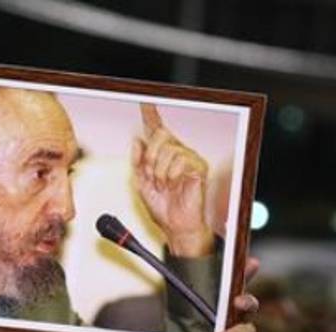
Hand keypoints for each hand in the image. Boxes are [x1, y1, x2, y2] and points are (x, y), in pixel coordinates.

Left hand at [132, 103, 212, 257]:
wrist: (174, 226)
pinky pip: (180, 160)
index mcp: (161, 156)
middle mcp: (176, 153)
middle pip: (160, 135)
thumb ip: (137, 162)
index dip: (151, 114)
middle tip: (152, 175)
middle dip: (150, 157)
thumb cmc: (162, 207)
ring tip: (164, 185)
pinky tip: (174, 185)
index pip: (156, 131)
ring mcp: (188, 159)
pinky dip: (172, 175)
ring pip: (168, 150)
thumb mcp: (141, 184)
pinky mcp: (199, 167)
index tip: (145, 101)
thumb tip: (137, 141)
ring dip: (160, 171)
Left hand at [169, 256, 259, 331]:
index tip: (252, 262)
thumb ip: (179, 311)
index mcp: (222, 312)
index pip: (236, 289)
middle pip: (250, 306)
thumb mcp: (177, 329)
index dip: (246, 274)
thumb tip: (168, 285)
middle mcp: (235, 324)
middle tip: (237, 302)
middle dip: (247, 301)